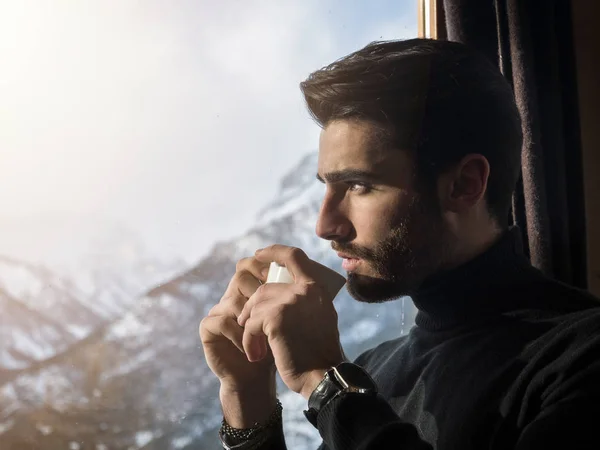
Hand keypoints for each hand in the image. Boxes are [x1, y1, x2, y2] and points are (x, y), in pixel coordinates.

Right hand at [199, 256, 275, 391]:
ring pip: (233, 300)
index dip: (262, 266)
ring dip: (251, 321)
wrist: (257, 379)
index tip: (281, 279)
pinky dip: (238, 335)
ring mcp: (218, 310)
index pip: (250, 265)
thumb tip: (301, 271)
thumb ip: (286, 295)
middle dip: (259, 294)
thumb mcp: (285, 318)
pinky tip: (249, 348)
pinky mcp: (208, 328)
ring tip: (262, 338)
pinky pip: (222, 320)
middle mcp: (231, 296)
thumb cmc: (275, 347)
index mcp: (249, 290)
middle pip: (241, 277)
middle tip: (272, 311)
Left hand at [237, 245, 346, 398]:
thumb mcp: (319, 317)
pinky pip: (251, 323)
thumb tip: (277, 290)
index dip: (273, 252)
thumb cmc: (319, 353)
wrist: (323, 377)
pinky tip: (255, 353)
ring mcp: (290, 302)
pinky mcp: (276, 317)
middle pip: (265, 289)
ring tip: (255, 345)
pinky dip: (249, 340)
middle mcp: (305, 290)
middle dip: (252, 308)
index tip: (258, 254)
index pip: (293, 256)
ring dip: (250, 327)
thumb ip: (303, 300)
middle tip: (247, 326)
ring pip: (255, 306)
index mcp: (316, 288)